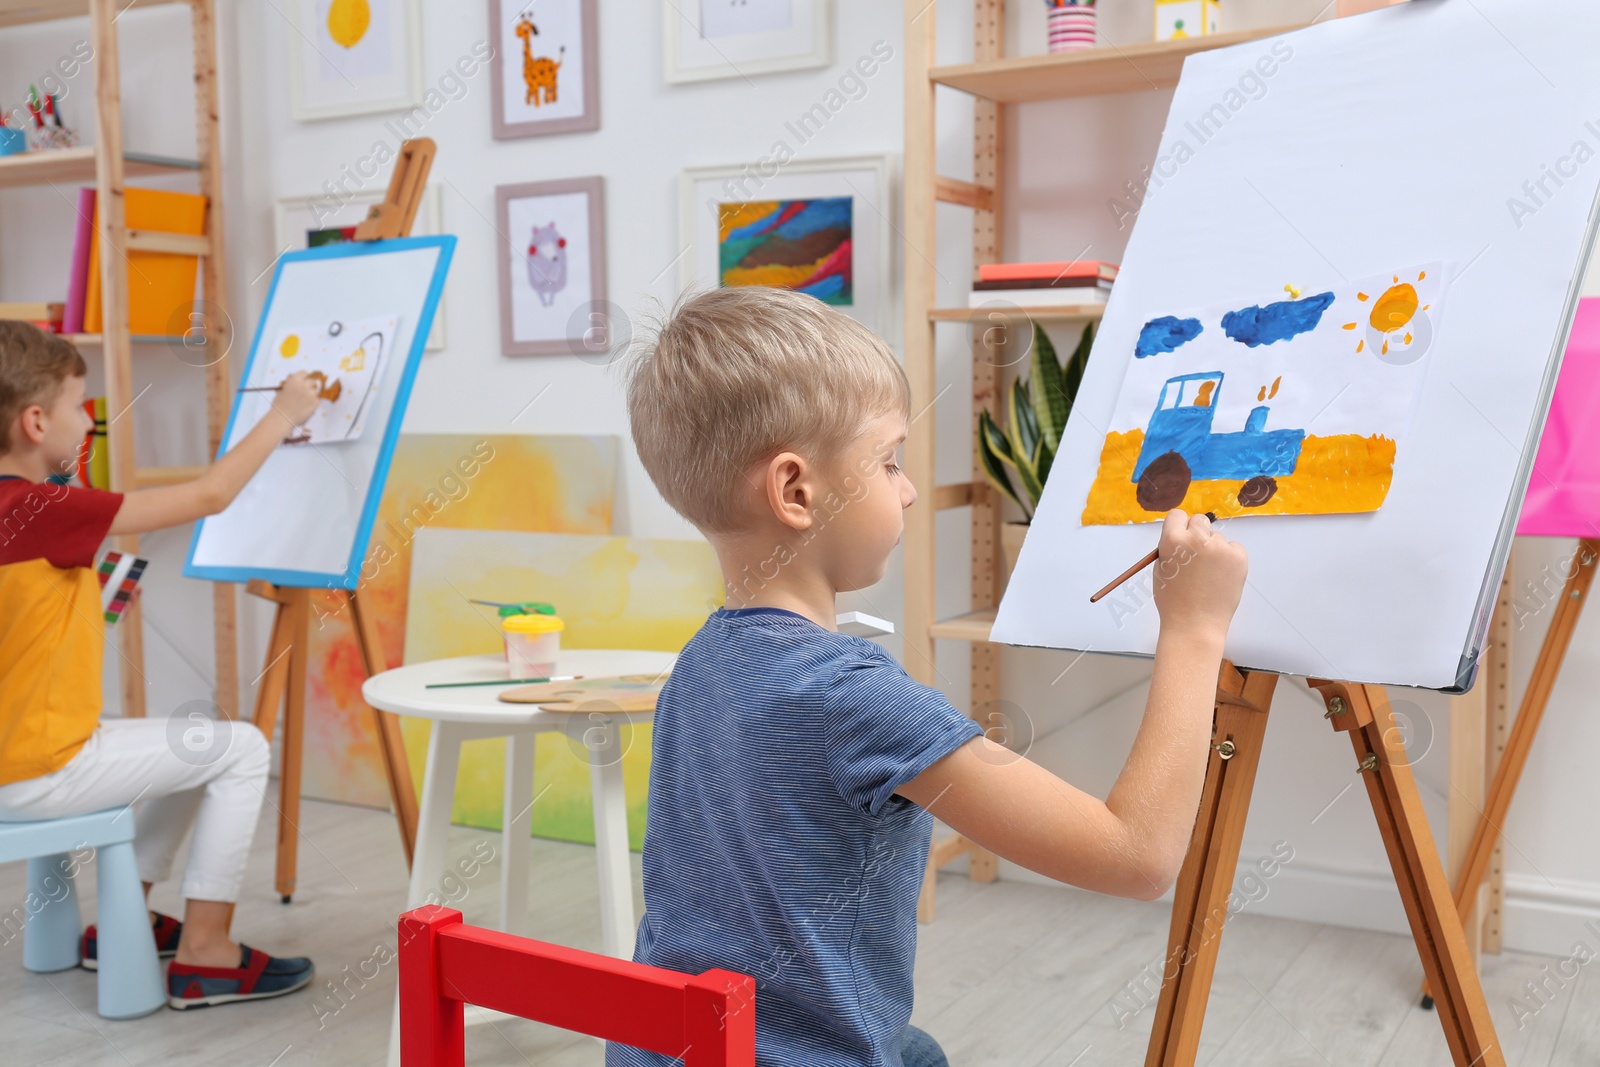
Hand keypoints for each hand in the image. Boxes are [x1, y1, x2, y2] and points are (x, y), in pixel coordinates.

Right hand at [270, 372, 320, 427]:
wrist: (282, 418)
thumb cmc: (279, 405)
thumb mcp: (282, 390)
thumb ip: (291, 384)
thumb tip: (297, 382)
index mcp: (295, 379)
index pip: (304, 373)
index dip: (303, 378)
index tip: (303, 382)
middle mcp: (304, 384)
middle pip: (312, 381)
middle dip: (309, 386)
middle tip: (304, 394)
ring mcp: (311, 392)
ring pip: (315, 392)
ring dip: (311, 395)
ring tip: (302, 403)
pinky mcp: (316, 402)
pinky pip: (317, 400)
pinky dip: (313, 403)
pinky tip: (305, 407)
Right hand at [1150, 509, 1247, 644]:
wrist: (1195, 625)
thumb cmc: (1174, 601)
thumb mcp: (1161, 569)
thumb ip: (1171, 548)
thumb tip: (1184, 536)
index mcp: (1172, 541)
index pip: (1177, 515)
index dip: (1179, 527)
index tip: (1182, 537)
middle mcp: (1196, 539)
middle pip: (1199, 521)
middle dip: (1197, 534)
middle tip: (1197, 556)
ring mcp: (1220, 547)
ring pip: (1217, 538)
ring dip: (1214, 550)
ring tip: (1208, 575)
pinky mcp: (1239, 556)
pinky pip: (1234, 548)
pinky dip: (1229, 559)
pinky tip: (1220, 576)